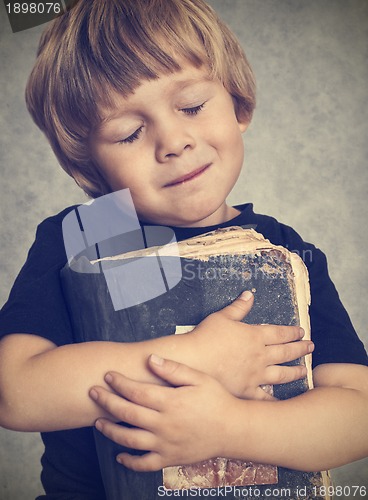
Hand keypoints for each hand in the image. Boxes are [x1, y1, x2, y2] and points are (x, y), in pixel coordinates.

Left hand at [90, 356, 238, 470]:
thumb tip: (150, 359)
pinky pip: (144, 464)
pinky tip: (119, 455)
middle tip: (93, 392)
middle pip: (127, 413)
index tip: (107, 375)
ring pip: (130, 440)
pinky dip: (129, 462)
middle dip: (107, 402)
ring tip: (97, 423)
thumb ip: (173, 369)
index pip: (137, 391)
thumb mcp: (199, 378)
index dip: (119, 382)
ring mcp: (165, 444)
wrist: (233, 430)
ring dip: (110, 431)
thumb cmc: (217, 399)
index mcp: (170, 402)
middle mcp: (164, 424)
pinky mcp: (170, 459)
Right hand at [192, 291, 312, 398]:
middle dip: (300, 349)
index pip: (279, 333)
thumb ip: (238, 307)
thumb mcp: (222, 317)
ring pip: (281, 374)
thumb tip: (249, 294)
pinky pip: (264, 397)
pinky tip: (282, 400)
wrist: (192, 361)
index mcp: (255, 336)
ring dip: (295, 372)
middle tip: (310, 347)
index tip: (301, 332)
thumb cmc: (205, 337)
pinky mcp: (246, 390)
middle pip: (285, 352)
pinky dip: (274, 399)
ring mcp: (255, 375)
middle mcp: (259, 356)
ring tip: (304, 371)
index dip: (292, 332)